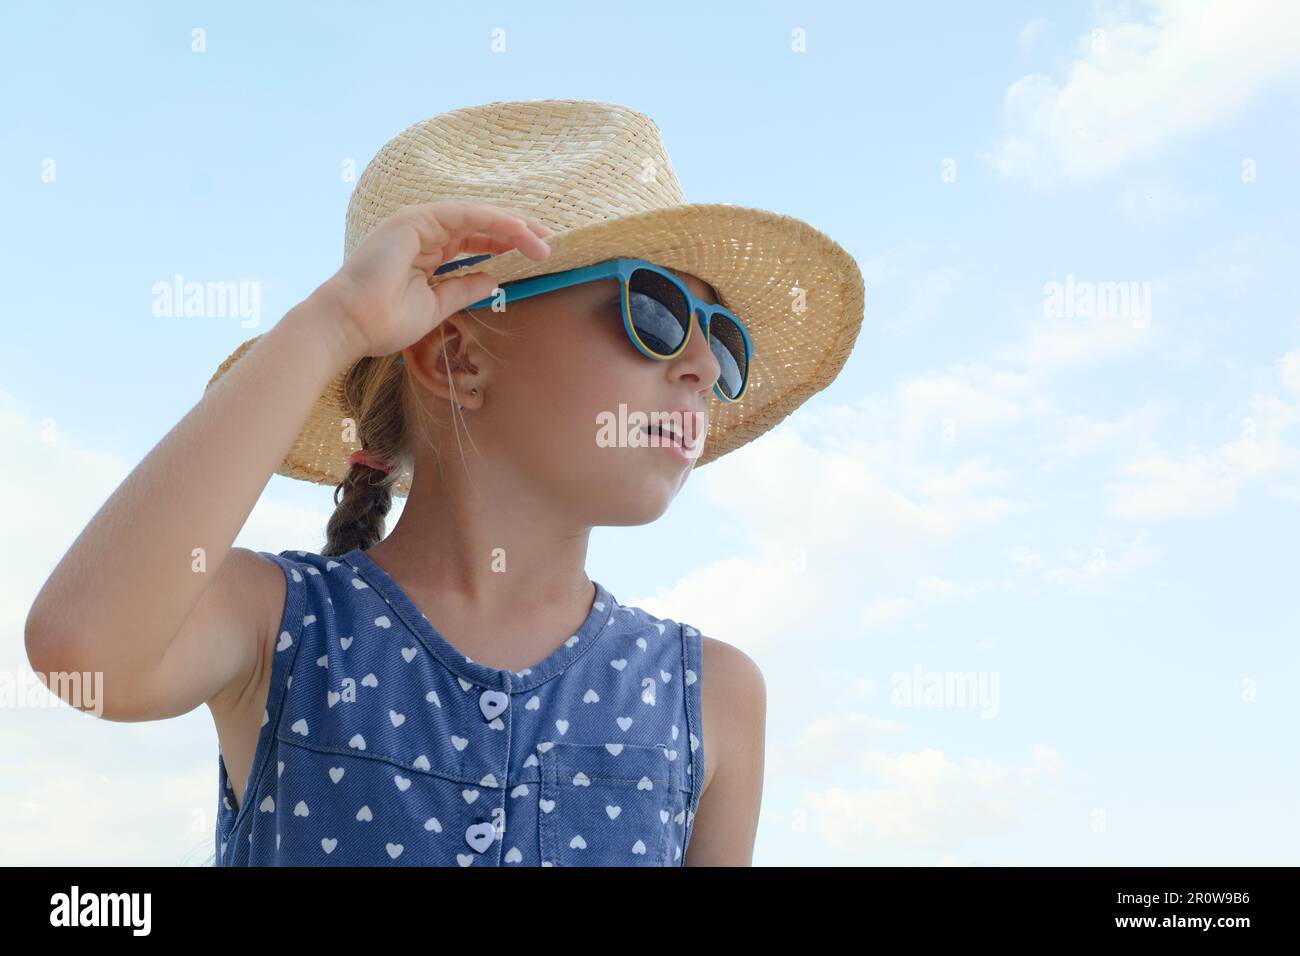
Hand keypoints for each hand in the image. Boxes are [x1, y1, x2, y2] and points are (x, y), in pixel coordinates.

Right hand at [318, 200, 553, 362]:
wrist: (350, 325)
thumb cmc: (384, 321)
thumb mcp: (438, 306)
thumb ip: (464, 289)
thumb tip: (494, 280)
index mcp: (428, 251)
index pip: (476, 240)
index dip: (507, 243)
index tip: (539, 254)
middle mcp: (425, 232)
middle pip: (481, 224)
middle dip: (518, 230)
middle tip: (552, 240)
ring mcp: (419, 223)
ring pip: (478, 216)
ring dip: (514, 225)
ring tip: (544, 239)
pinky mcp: (416, 220)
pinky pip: (465, 215)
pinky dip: (494, 220)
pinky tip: (520, 230)